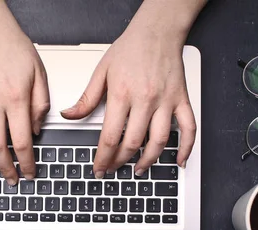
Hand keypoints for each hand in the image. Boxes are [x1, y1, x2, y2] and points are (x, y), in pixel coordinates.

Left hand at [61, 0, 202, 176]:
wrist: (157, 31)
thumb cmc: (130, 49)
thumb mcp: (101, 72)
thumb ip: (86, 99)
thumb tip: (68, 115)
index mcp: (122, 93)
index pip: (110, 136)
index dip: (103, 158)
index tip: (99, 168)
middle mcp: (145, 99)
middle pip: (132, 143)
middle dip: (120, 161)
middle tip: (113, 169)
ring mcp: (165, 101)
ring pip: (159, 141)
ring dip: (148, 160)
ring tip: (139, 169)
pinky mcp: (181, 100)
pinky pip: (188, 128)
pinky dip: (186, 147)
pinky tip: (179, 161)